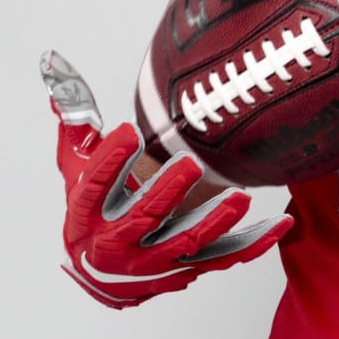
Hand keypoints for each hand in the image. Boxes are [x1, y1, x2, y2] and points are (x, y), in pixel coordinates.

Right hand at [42, 50, 291, 307]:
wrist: (100, 265)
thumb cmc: (93, 208)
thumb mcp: (75, 169)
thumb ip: (75, 123)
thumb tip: (57, 70)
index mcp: (87, 217)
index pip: (95, 188)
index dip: (111, 160)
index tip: (131, 130)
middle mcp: (118, 245)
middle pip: (144, 219)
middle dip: (168, 192)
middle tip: (192, 164)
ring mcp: (155, 262)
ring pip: (188, 244)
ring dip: (216, 221)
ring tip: (240, 197)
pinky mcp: (187, 269)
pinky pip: (226, 258)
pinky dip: (255, 243)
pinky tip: (282, 222)